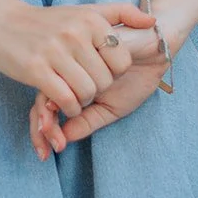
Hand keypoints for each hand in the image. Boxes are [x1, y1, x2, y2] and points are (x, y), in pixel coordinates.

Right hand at [0, 0, 154, 116]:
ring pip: (87, 92)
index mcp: (91, 20)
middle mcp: (75, 34)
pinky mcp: (36, 70)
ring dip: (83, 101)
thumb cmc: (48, 21)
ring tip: (75, 95)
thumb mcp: (86, 10)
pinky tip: (64, 103)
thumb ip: (121, 13)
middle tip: (86, 86)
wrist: (1, 21)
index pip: (122, 60)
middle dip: (98, 90)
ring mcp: (54, 52)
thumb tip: (153, 22)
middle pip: (105, 80)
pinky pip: (66, 99)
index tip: (99, 71)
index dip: (114, 73)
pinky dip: (69, 107)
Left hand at [29, 26, 169, 158]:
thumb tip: (63, 139)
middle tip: (54, 145)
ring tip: (65, 130)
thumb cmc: (134, 79)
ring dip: (63, 108)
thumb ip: (86, 122)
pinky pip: (78, 72)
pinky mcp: (89, 44)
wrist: (157, 53)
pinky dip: (80, 89)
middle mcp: (67, 70)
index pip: (45, 107)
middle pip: (42, 97)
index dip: (41, 131)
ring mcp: (76, 55)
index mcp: (69, 83)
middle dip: (44, 126)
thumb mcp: (109, 108)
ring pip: (57, 84)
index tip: (45, 154)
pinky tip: (87, 99)